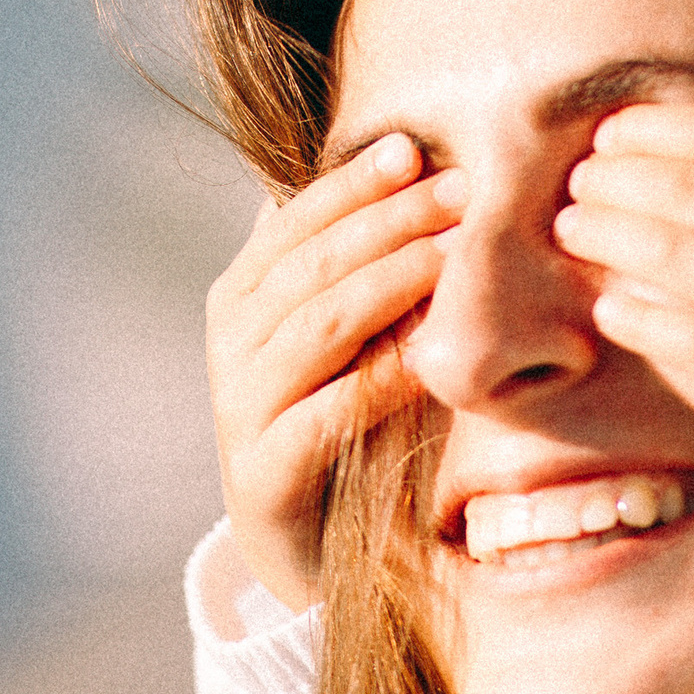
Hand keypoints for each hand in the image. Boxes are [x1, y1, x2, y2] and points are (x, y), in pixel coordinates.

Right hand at [205, 133, 466, 606]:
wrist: (311, 544)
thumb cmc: (347, 420)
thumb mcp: (355, 335)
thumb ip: (363, 265)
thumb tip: (410, 164)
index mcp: (245, 298)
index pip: (296, 222)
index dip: (353, 184)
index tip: (416, 149)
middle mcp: (233, 345)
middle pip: (313, 267)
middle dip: (389, 222)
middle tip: (460, 193)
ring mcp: (242, 411)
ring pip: (317, 329)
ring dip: (389, 285)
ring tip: (456, 258)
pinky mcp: (264, 477)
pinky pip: (322, 416)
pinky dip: (375, 382)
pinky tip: (429, 359)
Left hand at [557, 53, 693, 463]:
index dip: (655, 128)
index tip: (615, 133)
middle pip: (683, 191)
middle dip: (613, 179)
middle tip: (577, 179)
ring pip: (672, 259)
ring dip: (608, 238)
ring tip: (572, 229)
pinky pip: (688, 343)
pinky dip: (641, 319)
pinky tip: (611, 305)